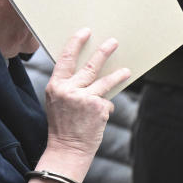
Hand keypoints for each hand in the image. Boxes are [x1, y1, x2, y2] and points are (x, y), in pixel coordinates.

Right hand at [45, 27, 130, 161]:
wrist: (67, 150)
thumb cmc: (63, 125)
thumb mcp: (58, 102)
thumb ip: (70, 86)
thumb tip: (91, 70)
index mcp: (56, 86)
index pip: (66, 59)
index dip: (76, 43)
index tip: (85, 32)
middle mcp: (69, 90)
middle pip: (90, 65)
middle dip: (103, 52)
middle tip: (113, 42)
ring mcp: (84, 98)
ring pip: (105, 81)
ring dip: (118, 75)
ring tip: (127, 71)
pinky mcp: (98, 108)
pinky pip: (107, 102)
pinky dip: (105, 108)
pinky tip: (99, 116)